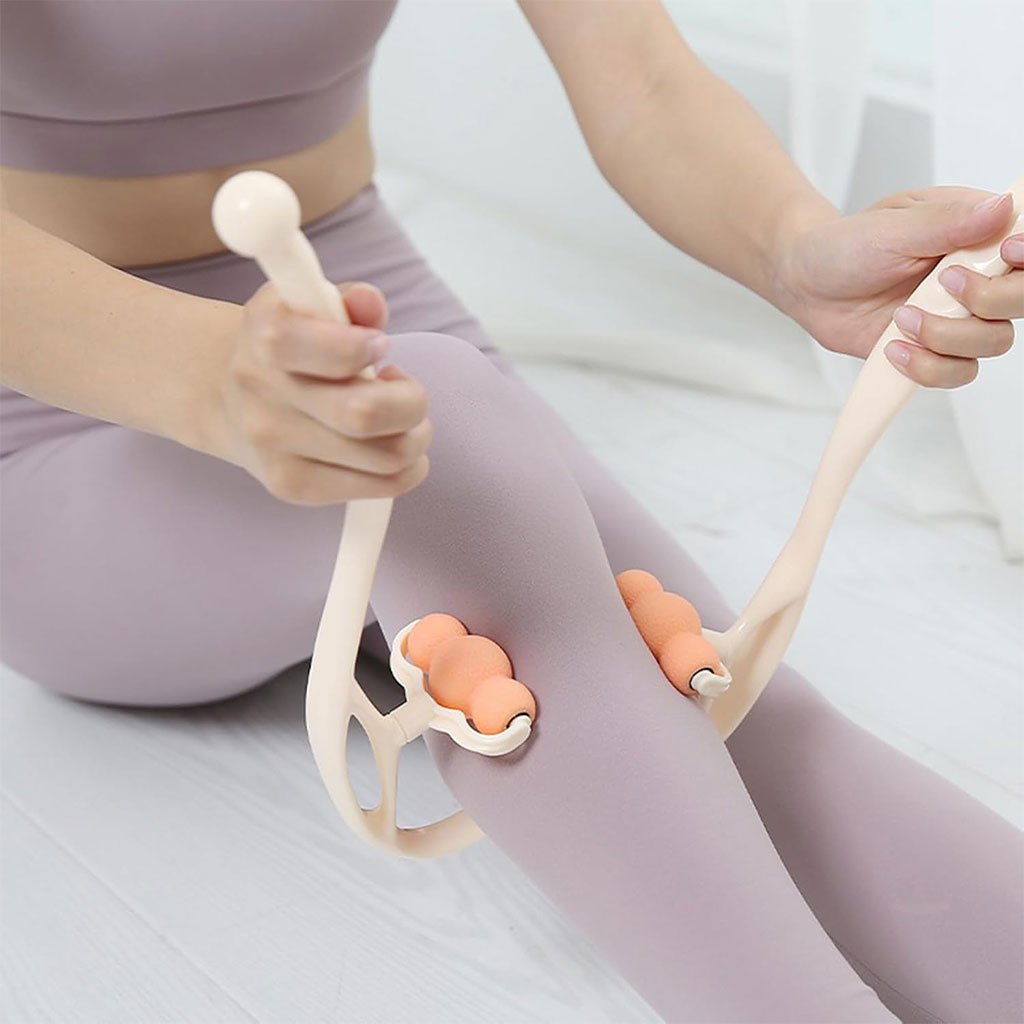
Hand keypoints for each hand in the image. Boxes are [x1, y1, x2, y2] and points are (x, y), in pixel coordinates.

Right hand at [216, 281, 430, 504]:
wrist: (227, 397)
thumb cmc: (294, 346)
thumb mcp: (312, 305)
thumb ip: (349, 301)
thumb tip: (370, 303)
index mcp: (266, 334)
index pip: (329, 350)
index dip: (366, 348)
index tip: (379, 344)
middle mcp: (262, 393)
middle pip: (365, 414)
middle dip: (411, 401)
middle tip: (405, 388)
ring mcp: (273, 446)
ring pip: (386, 456)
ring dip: (415, 435)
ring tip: (399, 418)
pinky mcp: (291, 487)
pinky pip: (381, 486)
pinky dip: (407, 468)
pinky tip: (389, 444)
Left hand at [775, 188, 1021, 387]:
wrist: (806, 284)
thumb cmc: (847, 246)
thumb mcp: (893, 226)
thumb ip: (947, 221)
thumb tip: (1000, 206)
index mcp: (977, 234)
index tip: (1006, 253)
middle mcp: (977, 277)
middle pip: (1023, 300)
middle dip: (992, 300)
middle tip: (945, 284)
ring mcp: (957, 316)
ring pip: (993, 342)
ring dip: (948, 336)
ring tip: (902, 318)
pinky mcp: (933, 349)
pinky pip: (956, 372)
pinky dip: (928, 366)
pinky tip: (895, 349)